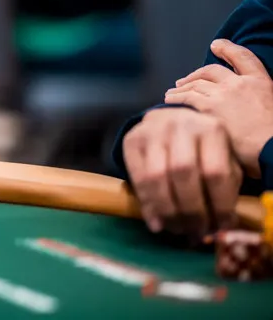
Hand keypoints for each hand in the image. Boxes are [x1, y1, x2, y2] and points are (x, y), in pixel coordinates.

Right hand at [121, 107, 242, 236]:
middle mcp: (180, 125)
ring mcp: (152, 131)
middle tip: (195, 232)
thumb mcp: (224, 161)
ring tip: (177, 229)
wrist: (171, 124)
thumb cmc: (203, 151)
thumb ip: (225, 188)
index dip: (219, 204)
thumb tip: (220, 226)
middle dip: (190, 209)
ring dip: (167, 210)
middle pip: (183, 172)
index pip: (215, 171)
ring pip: (156, 176)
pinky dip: (147, 205)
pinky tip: (156, 223)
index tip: (221, 227)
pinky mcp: (131, 140)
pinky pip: (137, 178)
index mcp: (211, 129)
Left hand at [164, 39, 272, 177]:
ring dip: (182, 88)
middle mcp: (239, 84)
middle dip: (195, 74)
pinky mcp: (209, 109)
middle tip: (184, 81)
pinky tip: (170, 100)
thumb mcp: (271, 105)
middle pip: (210, 71)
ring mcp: (223, 95)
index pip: (242, 57)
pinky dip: (176, 98)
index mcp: (260, 82)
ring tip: (173, 93)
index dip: (227, 48)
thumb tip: (242, 106)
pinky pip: (187, 98)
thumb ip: (253, 99)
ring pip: (195, 84)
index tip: (216, 45)